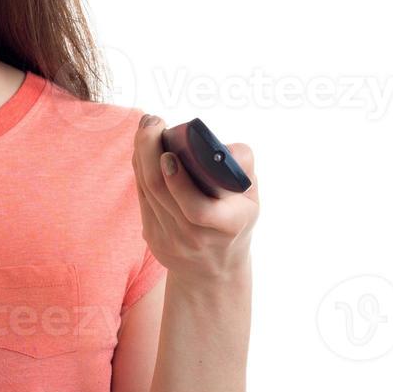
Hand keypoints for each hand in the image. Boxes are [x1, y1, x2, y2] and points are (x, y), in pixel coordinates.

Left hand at [131, 115, 258, 285]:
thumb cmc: (236, 220)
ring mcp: (170, 240)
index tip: (169, 154)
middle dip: (149, 151)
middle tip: (152, 122)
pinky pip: (142, 197)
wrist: (215, 269)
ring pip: (147, 190)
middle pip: (161, 191)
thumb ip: (242, 168)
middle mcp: (195, 237)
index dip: (178, 182)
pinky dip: (140, 169)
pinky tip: (143, 151)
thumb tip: (221, 145)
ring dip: (142, 154)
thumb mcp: (251, 198)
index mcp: (228, 225)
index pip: (198, 208)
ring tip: (147, 128)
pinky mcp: (153, 239)